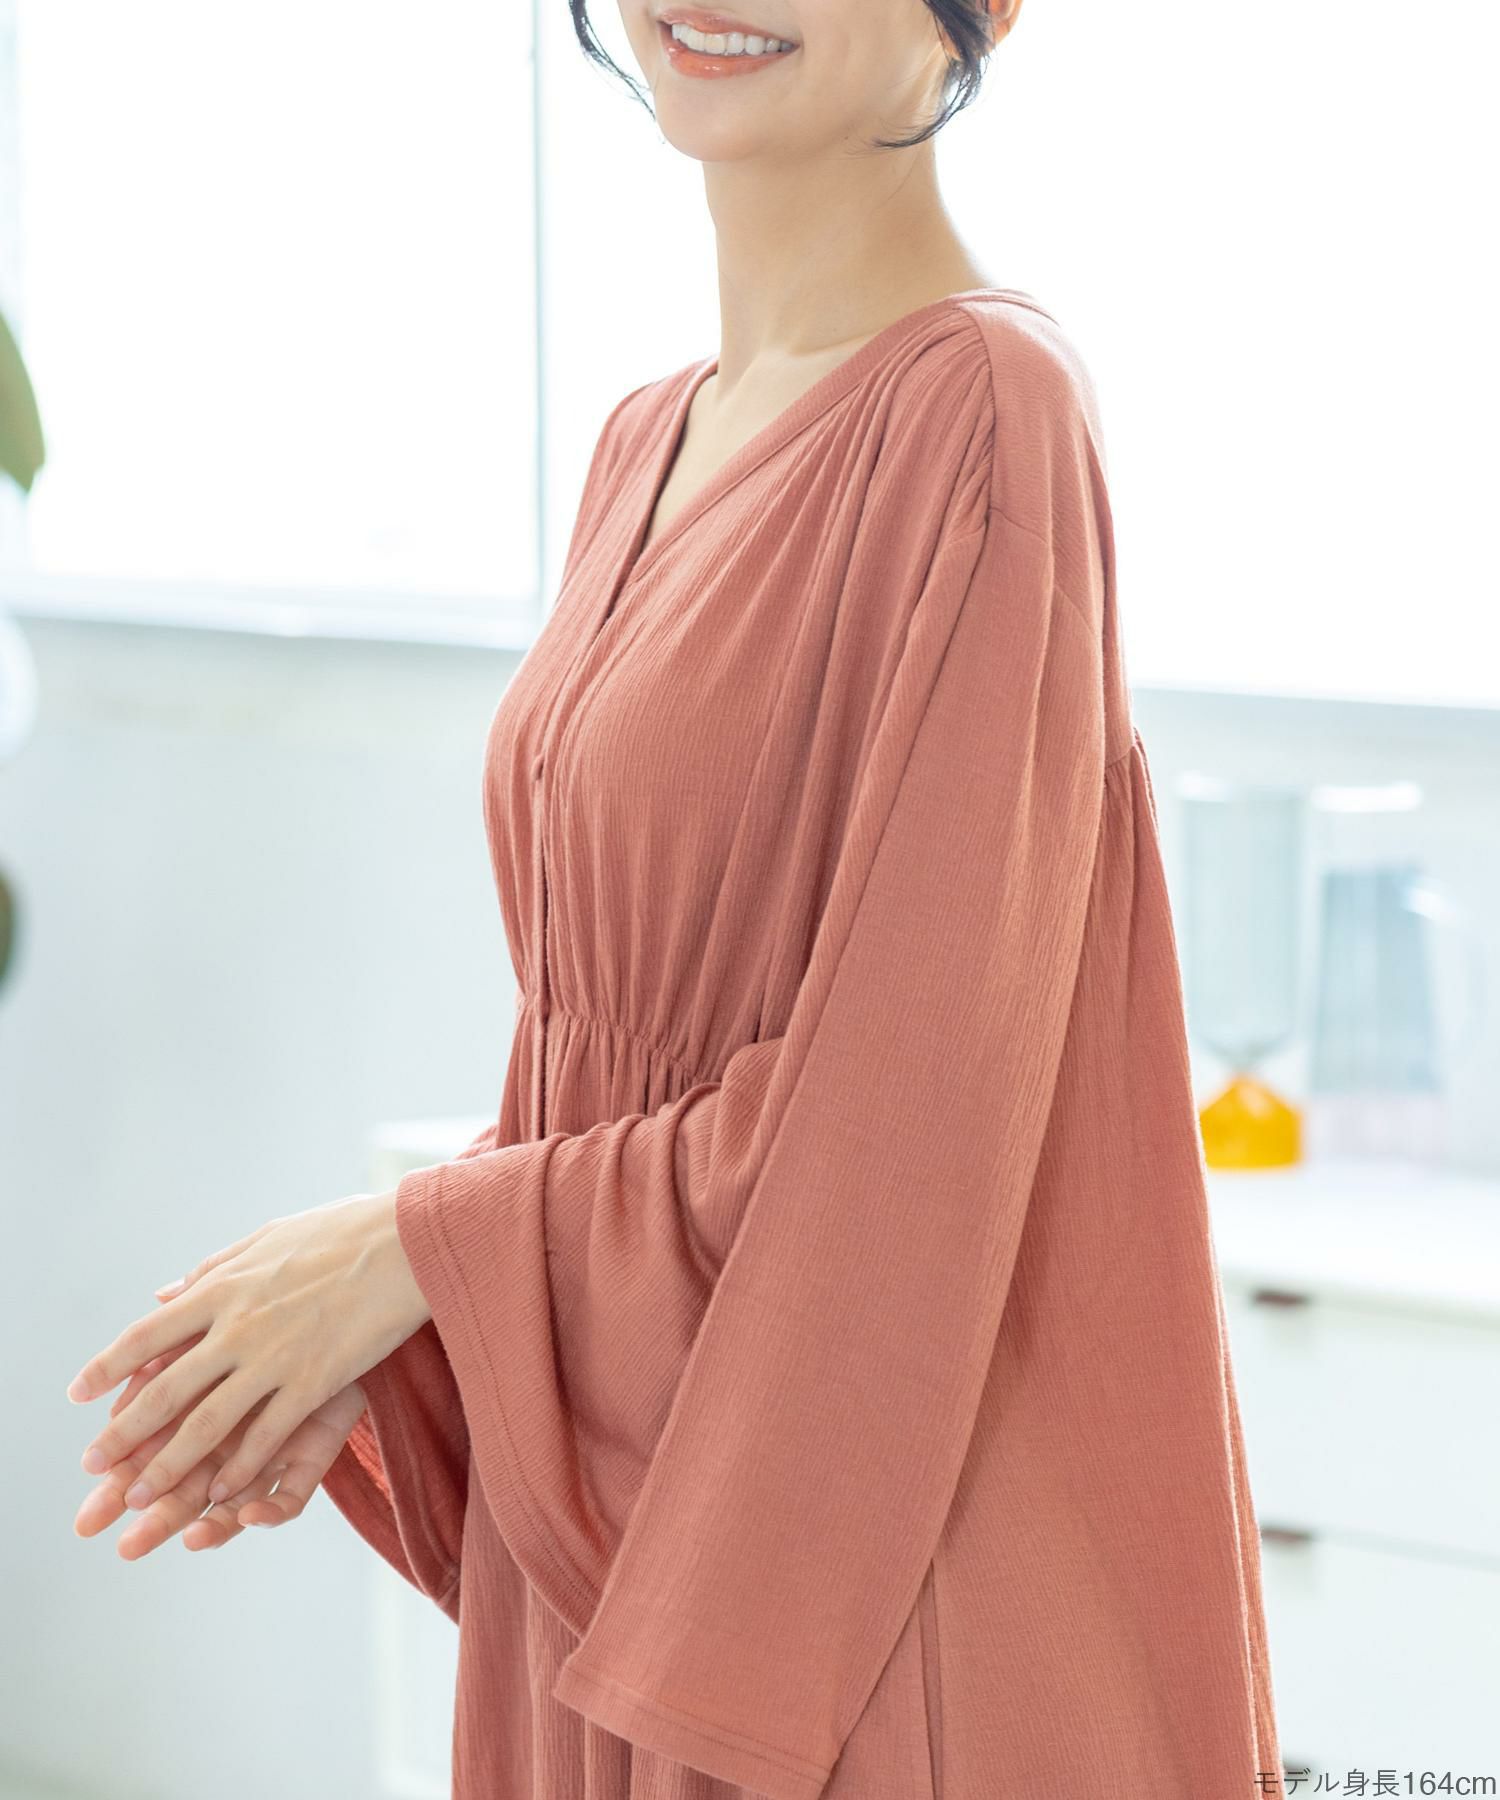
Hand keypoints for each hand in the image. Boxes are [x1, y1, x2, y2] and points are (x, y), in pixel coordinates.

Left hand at [66, 1191, 428, 1516]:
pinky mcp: (314, 1382)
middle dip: (124, 1434)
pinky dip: (241, 1469)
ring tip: (141, 1497)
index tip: (79, 1393)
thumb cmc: (341, 1232)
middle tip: (94, 1466)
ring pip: (207, 1425)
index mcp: (222, 1287)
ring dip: (170, 1467)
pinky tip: (222, 1495)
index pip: (146, 1334)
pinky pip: (267, 1436)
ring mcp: (274, 1357)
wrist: (406, 1240)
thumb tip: (167, 1293)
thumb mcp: (268, 1238)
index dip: (108, 1366)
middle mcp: (237, 1325)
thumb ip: (214, 1270)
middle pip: (166, 1390)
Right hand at [74, 1330, 371, 1558]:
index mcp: (212, 1398)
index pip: (157, 1434)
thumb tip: (162, 1298)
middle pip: (183, 1481)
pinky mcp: (316, 1454)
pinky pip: (293, 1492)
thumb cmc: (303, 1304)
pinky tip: (250, 1514)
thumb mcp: (250, 1303)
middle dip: (146, 1507)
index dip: (123, 1453)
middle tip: (101, 1529)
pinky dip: (271, 1508)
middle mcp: (238, 1434)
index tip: (89, 1469)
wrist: (372, 1302)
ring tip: (180, 1540)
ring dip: (202, 1523)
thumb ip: (209, 1310)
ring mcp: (275, 1449)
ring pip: (230, 1500)